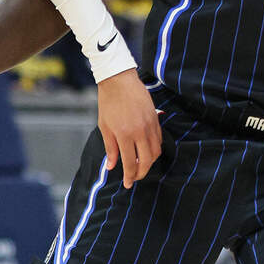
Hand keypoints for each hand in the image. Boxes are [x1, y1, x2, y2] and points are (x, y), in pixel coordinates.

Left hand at [96, 69, 161, 188]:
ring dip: (150, 162)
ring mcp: (150, 125)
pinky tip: (147, 152)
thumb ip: (110, 147)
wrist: (119, 80)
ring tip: (141, 166)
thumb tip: (111, 166)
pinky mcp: (156, 119)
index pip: (130, 162)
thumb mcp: (104, 126)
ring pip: (156, 152)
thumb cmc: (108, 102)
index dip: (129, 176)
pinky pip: (159, 140)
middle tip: (134, 178)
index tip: (127, 184)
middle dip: (141, 173)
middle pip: (147, 161)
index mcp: (124, 134)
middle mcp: (140, 132)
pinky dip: (154, 150)